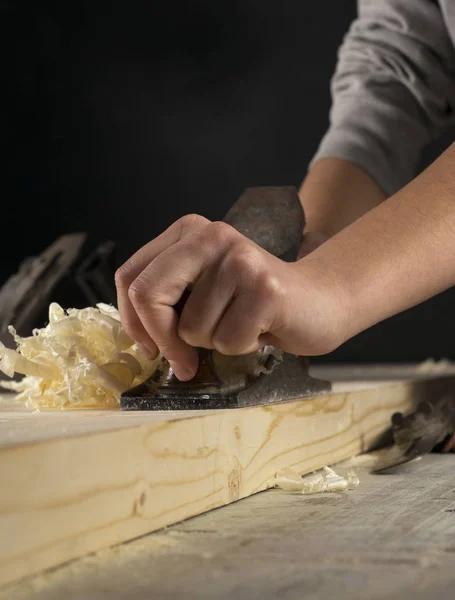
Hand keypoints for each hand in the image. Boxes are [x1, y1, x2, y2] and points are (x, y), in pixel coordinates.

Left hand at [115, 215, 346, 380]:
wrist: (320, 299)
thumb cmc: (253, 301)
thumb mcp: (202, 288)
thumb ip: (168, 300)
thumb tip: (140, 338)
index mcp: (188, 231)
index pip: (131, 277)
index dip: (133, 321)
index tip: (151, 347)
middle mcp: (211, 236)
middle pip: (149, 295)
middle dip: (161, 339)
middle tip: (183, 361)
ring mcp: (240, 260)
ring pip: (192, 329)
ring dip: (215, 342)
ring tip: (242, 323)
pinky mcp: (265, 288)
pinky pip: (227, 341)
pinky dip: (242, 346)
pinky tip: (261, 328)